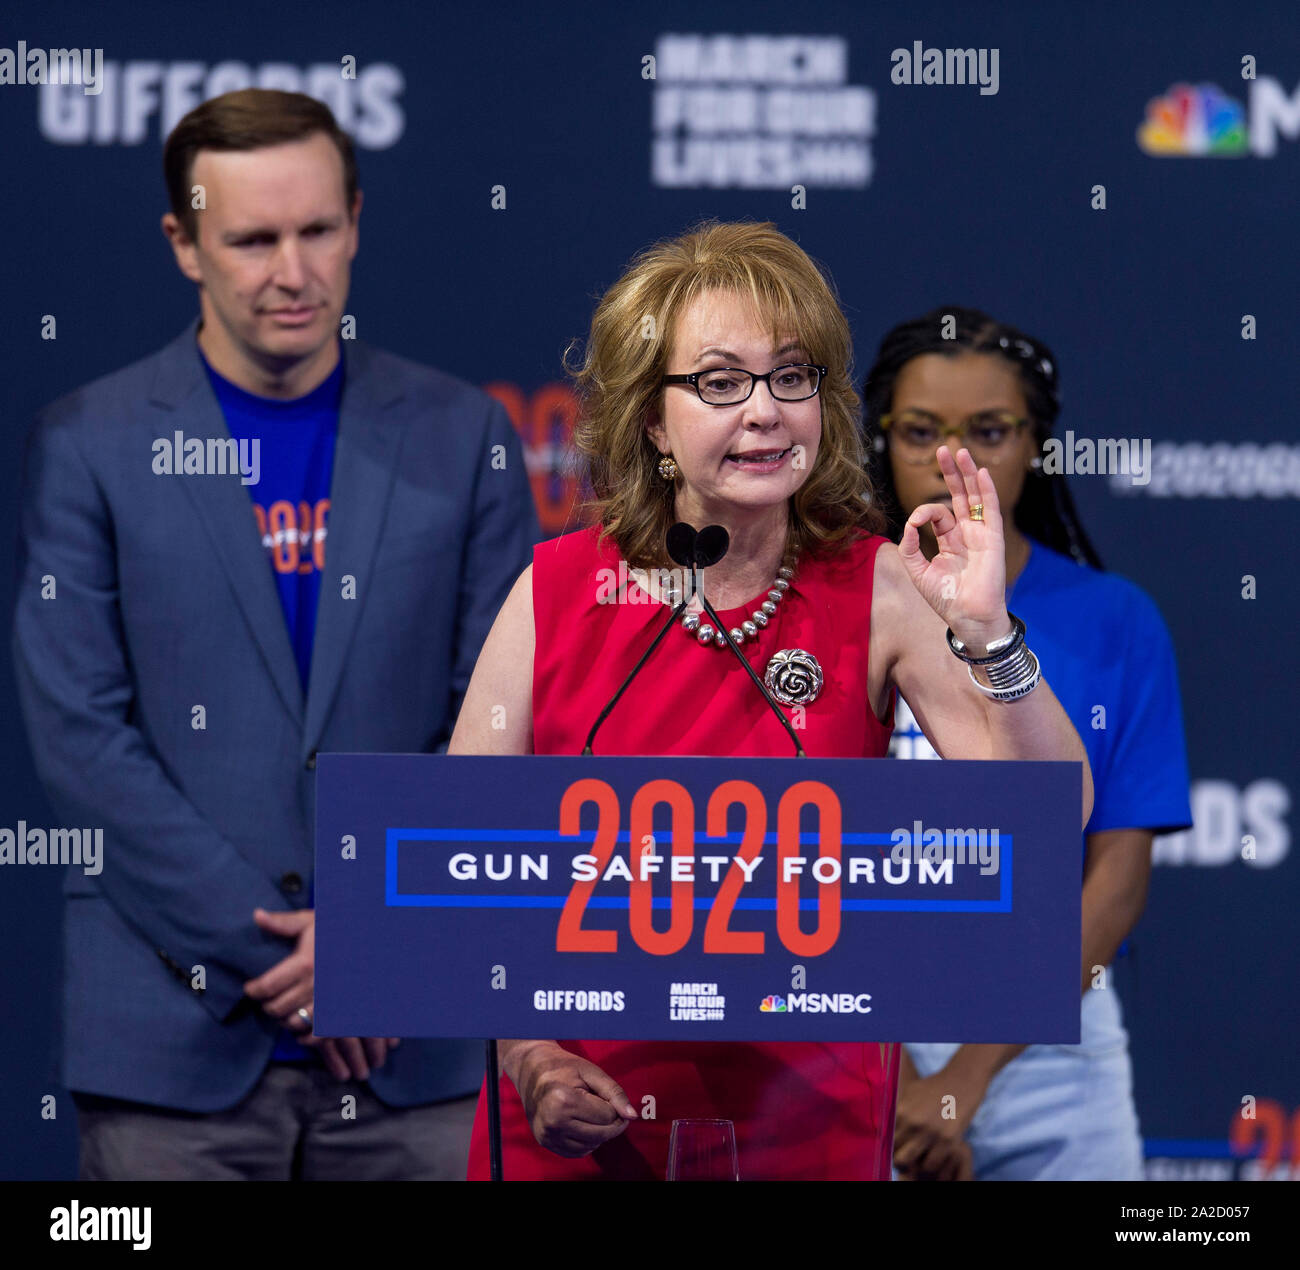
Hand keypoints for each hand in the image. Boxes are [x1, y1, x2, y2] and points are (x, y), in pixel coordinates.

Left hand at [244, 907, 398, 1079]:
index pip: (267, 986)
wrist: (379, 941)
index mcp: (305, 962)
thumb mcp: (313, 920)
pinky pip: (316, 1036)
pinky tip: (302, 1028)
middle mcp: (315, 985)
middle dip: (267, 1007)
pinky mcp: (343, 1015)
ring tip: (283, 1013)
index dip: (254, 990)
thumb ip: (284, 922)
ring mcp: (330, 1003)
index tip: (251, 988)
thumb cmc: (342, 930)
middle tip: (265, 1001)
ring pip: (294, 1024)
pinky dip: (305, 1036)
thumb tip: (257, 915)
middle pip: (277, 1008)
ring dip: (284, 1021)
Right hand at [507, 1041, 637, 1157]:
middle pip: (601, 1134)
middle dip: (612, 1123)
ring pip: (591, 1146)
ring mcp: (547, 1135)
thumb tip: (633, 1116)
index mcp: (563, 1100)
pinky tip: (584, 1124)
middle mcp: (553, 1122)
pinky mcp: (545, 1143)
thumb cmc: (564, 1068)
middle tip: (611, 1109)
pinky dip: (587, 1142)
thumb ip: (614, 1093)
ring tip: (593, 1113)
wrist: (532, 1070)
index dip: (614, 1107)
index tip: (608, 1097)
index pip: (607, 1116)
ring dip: (600, 1133)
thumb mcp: (591, 1072)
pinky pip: (577, 1152)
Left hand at [892, 1062, 986, 1180]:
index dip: (892, 1148)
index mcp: (901, 1111)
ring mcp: (931, 1133)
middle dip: (902, 1159)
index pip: (887, 1141)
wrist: (960, 1081)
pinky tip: (934, 1156)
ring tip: (922, 1158)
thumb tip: (884, 1129)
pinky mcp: (948, 1141)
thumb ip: (898, 1110)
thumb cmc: (933, 1087)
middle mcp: (913, 1123)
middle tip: (909, 1157)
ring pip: (913, 1164)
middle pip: (897, 1156)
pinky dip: (931, 1165)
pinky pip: (932, 1165)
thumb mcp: (910, 1093)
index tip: (899, 1149)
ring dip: (917, 1165)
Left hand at [897, 447, 1009, 652]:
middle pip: (959, 496)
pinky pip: (990, 510)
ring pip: (975, 497)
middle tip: (943, 449)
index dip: (923, 513)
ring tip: (960, 451)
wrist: (968, 616)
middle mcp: (966, 534)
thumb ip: (909, 549)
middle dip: (951, 473)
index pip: (937, 515)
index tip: (915, 522)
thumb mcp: (918, 572)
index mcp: (949, 541)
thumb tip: (908, 526)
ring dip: (967, 474)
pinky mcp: (993, 539)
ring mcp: (981, 534)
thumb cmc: (945, 599)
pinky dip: (986, 491)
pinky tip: (981, 473)